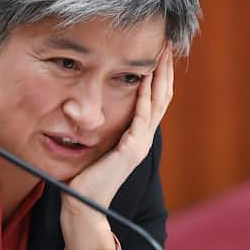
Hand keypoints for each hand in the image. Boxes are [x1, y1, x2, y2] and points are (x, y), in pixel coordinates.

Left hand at [60, 46, 172, 249]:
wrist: (83, 205)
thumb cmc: (83, 178)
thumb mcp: (94, 145)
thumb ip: (98, 127)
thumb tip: (87, 107)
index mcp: (135, 137)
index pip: (153, 100)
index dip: (158, 76)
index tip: (158, 53)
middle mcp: (142, 139)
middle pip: (162, 97)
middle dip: (164, 69)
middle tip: (167, 44)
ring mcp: (139, 144)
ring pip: (157, 103)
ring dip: (160, 76)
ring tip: (162, 54)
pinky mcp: (131, 150)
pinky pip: (141, 117)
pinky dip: (144, 96)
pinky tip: (144, 78)